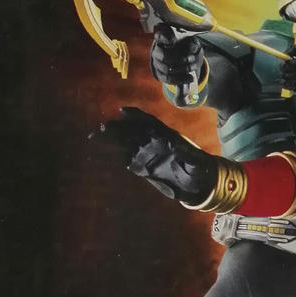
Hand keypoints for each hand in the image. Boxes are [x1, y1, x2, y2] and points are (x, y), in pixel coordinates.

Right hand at [96, 107, 217, 204]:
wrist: (198, 184)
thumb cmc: (200, 170)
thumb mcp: (196, 162)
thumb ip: (186, 154)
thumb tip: (174, 146)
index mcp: (167, 136)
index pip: (149, 122)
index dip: (136, 116)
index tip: (123, 112)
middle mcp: (154, 143)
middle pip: (133, 131)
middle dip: (118, 128)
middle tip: (103, 128)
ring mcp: (148, 155)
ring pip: (126, 144)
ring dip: (111, 141)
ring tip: (95, 138)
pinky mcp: (143, 168)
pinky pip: (126, 161)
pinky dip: (114, 158)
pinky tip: (100, 156)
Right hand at [150, 26, 203, 88]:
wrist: (185, 58)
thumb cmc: (187, 46)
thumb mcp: (192, 42)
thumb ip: (192, 43)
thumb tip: (191, 49)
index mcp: (162, 38)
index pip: (160, 36)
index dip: (164, 38)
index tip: (173, 40)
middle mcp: (156, 50)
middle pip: (163, 56)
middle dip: (179, 59)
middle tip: (191, 58)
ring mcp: (157, 63)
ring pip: (166, 69)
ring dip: (183, 69)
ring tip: (193, 67)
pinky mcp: (160, 74)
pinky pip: (167, 79)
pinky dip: (180, 80)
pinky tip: (191, 78)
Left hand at [280, 43, 295, 93]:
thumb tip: (293, 49)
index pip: (294, 48)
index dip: (288, 51)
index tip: (285, 55)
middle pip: (288, 63)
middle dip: (283, 66)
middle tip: (283, 67)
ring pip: (287, 74)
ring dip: (284, 75)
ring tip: (285, 76)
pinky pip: (289, 84)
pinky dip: (285, 84)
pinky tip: (284, 83)